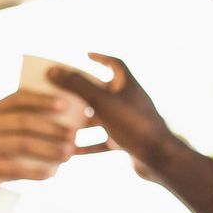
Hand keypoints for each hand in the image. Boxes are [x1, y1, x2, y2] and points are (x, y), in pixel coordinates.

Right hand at [0, 89, 79, 196]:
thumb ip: (18, 122)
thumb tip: (64, 120)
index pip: (18, 98)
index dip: (42, 100)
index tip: (65, 105)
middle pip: (25, 122)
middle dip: (52, 128)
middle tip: (73, 135)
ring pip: (23, 144)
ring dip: (50, 149)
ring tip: (68, 154)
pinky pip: (16, 169)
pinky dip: (37, 172)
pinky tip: (52, 174)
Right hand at [46, 54, 181, 181]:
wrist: (159, 157)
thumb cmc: (133, 124)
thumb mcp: (101, 101)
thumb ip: (77, 85)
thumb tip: (53, 70)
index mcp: (128, 85)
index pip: (114, 64)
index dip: (100, 58)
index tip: (86, 55)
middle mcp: (129, 101)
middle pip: (103, 92)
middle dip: (82, 93)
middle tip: (62, 94)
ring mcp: (128, 122)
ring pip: (101, 119)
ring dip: (82, 122)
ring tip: (60, 124)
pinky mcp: (127, 142)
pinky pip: (104, 142)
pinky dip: (89, 145)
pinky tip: (71, 151)